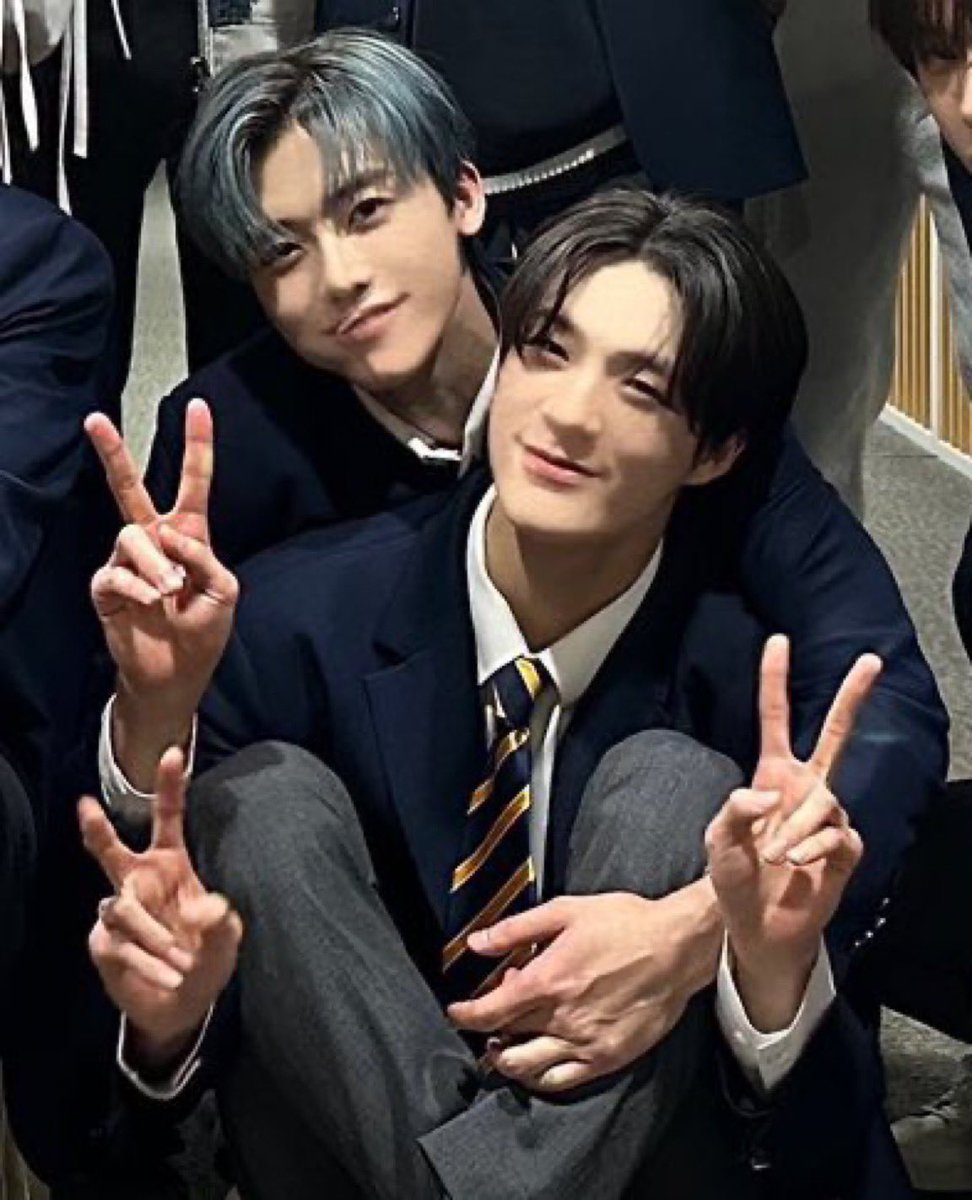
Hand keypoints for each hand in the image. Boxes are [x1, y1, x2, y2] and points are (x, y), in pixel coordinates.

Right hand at [80, 747, 241, 1066]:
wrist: (181, 1003)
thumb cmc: (205, 958)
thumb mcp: (226, 942)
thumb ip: (222, 925)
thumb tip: (209, 907)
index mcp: (172, 865)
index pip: (169, 819)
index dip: (170, 787)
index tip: (175, 752)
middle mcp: (140, 881)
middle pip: (111, 850)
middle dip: (97, 830)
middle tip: (84, 807)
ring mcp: (117, 910)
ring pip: (123, 909)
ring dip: (155, 937)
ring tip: (180, 961)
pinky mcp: (103, 941)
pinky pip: (120, 944)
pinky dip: (148, 963)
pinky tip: (168, 974)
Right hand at [87, 400, 236, 785]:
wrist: (176, 674)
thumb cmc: (203, 630)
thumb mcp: (224, 591)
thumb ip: (205, 557)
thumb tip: (169, 536)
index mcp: (189, 534)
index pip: (194, 482)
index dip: (197, 445)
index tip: (198, 405)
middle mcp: (154, 539)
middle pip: (131, 488)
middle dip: (113, 452)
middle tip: (95, 419)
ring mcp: (127, 561)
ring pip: (133, 536)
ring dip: (156, 564)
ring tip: (171, 590)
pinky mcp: (106, 586)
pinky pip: (116, 572)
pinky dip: (139, 587)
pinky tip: (153, 603)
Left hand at [447, 885, 718, 1092]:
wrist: (677, 946)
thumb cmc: (626, 924)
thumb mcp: (565, 911)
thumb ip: (516, 929)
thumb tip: (478, 942)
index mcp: (547, 980)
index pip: (489, 1011)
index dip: (465, 1015)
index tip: (458, 1012)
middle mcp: (561, 1017)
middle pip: (505, 1040)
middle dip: (487, 1033)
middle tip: (490, 1021)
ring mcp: (585, 1042)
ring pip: (528, 1068)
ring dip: (508, 1061)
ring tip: (506, 1048)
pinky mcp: (607, 1057)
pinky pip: (562, 1082)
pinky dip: (541, 1078)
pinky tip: (539, 1065)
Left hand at [705, 635, 876, 1028]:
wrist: (756, 926)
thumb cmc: (733, 877)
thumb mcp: (718, 840)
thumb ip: (734, 811)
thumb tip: (766, 794)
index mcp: (771, 775)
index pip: (776, 719)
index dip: (776, 681)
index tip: (779, 642)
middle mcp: (804, 788)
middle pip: (836, 734)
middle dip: (853, 697)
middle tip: (870, 661)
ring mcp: (827, 818)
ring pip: (825, 801)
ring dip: (797, 828)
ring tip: (775, 856)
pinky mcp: (844, 849)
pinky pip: (838, 836)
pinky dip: (814, 849)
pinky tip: (798, 864)